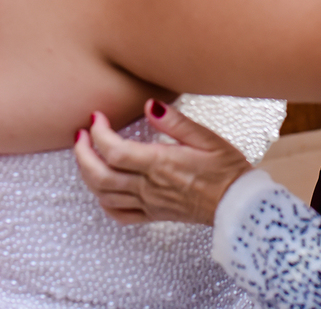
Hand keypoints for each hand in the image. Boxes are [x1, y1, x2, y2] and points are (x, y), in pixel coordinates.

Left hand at [74, 99, 252, 225]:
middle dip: (83, 153)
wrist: (239, 203)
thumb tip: (149, 105)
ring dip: (88, 175)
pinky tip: (103, 189)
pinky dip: (104, 201)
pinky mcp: (154, 215)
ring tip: (86, 156)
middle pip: (100, 175)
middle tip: (81, 135)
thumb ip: (174, 122)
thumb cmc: (226, 169)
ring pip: (104, 195)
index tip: (97, 117)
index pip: (113, 151)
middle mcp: (150, 186)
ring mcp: (149, 203)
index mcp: (160, 164)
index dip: (98, 133)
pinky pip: (120, 214)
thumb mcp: (206, 137)